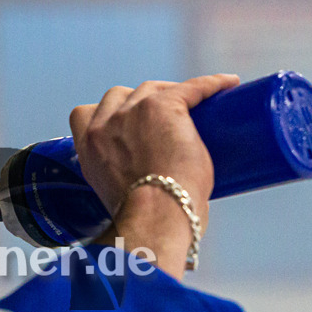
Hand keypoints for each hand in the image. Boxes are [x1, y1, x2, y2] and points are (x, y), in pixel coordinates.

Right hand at [68, 74, 239, 277]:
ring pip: (150, 88)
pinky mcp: (164, 106)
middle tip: (164, 116)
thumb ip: (131, 196)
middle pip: (118, 95)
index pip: (83, 114)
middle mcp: (104, 125)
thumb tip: (168, 215)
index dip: (104, 114)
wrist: (154, 218)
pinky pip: (191, 87)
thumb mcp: (119, 204)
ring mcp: (132, 112)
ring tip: (193, 101)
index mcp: (87, 149)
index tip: (122, 122)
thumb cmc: (143, 226)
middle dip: (137, 100)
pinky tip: (228, 85)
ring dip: (168, 91)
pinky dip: (210, 85)